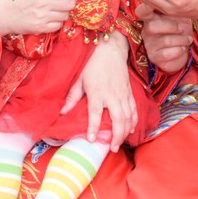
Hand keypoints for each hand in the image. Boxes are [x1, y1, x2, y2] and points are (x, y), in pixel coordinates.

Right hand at [0, 0, 87, 35]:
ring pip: (65, 14)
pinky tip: (51, 16)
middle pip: (68, 3)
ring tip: (55, 7)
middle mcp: (41, 3)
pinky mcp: (40, 28)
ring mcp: (41, 17)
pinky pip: (59, 25)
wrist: (0, 15)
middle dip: (71, 0)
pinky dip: (58, 20)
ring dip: (64, 10)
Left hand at [61, 32, 136, 150]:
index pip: (95, 114)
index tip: (93, 140)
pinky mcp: (129, 93)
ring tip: (119, 144)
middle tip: (112, 149)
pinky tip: (130, 131)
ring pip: (128, 118)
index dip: (94, 127)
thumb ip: (72, 96)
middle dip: (116, 136)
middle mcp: (112, 96)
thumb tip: (63, 112)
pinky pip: (134, 111)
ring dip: (125, 133)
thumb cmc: (92, 64)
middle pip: (118, 120)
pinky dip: (133, 122)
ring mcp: (123, 95)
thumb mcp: (79, 79)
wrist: (110, 49)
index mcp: (97, 92)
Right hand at [137, 5, 192, 73]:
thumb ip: (175, 11)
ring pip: (165, 40)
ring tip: (188, 39)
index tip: (152, 5)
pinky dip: (179, 50)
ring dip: (181, 40)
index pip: (141, 11)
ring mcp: (149, 44)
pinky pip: (167, 53)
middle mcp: (146, 30)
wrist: (183, 50)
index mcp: (151, 18)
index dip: (145, 8)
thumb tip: (177, 4)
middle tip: (184, 29)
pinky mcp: (154, 57)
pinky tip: (182, 48)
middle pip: (152, 27)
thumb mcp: (180, 17)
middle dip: (172, 27)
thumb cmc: (180, 30)